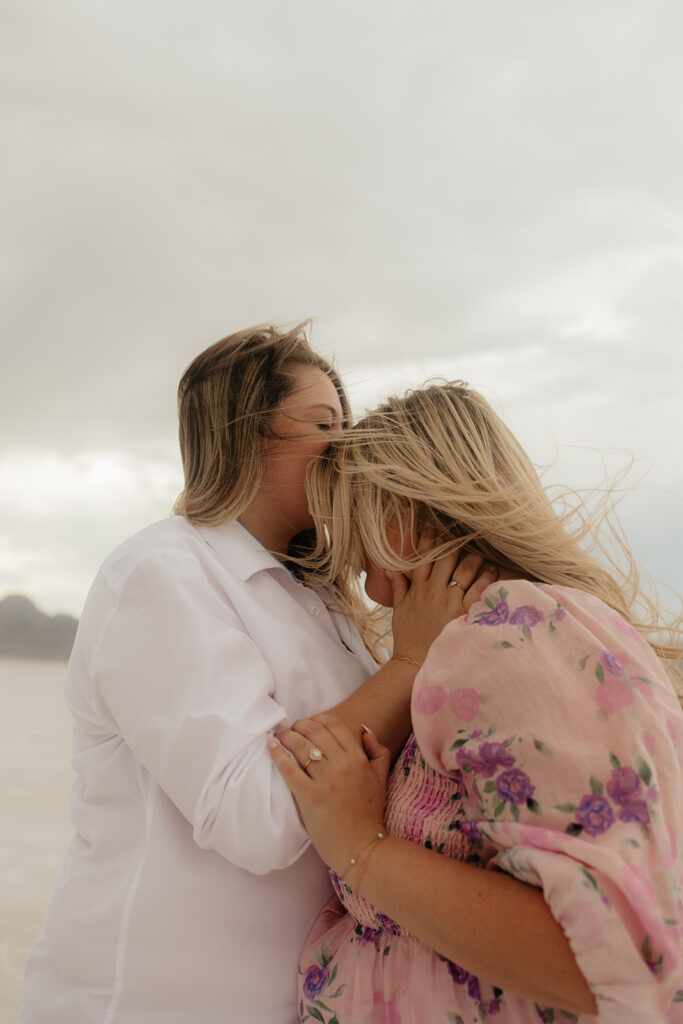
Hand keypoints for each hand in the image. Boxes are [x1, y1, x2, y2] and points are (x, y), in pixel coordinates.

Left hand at [269, 713, 389, 874]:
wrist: (361, 847)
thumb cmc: (370, 813)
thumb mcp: (381, 777)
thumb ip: (377, 750)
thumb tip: (364, 728)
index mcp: (358, 758)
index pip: (334, 725)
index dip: (318, 719)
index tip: (308, 722)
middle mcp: (342, 765)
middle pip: (315, 732)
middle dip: (300, 725)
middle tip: (291, 728)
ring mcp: (324, 781)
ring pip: (301, 746)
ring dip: (287, 736)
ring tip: (280, 736)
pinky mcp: (309, 796)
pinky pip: (289, 769)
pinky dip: (277, 755)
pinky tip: (271, 746)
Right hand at [390, 537, 497, 663]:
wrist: (415, 664)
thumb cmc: (407, 637)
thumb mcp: (398, 610)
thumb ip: (397, 587)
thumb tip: (390, 567)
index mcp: (417, 589)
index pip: (423, 557)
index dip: (429, 539)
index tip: (434, 527)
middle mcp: (433, 591)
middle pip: (447, 558)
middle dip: (456, 544)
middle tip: (465, 535)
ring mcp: (449, 602)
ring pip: (465, 569)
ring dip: (474, 558)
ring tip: (482, 553)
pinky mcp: (463, 613)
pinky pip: (478, 589)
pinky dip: (486, 577)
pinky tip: (492, 569)